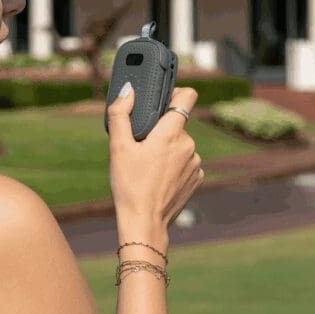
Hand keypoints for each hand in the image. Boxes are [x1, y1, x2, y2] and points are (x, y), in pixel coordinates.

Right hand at [106, 84, 202, 229]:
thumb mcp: (117, 147)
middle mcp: (189, 144)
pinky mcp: (197, 178)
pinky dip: (175, 165)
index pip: (187, 96)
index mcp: (171, 133)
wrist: (144, 222)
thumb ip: (120, 114)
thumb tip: (128, 91)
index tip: (162, 100)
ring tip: (149, 166)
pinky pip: (186, 162)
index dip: (176, 93)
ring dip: (168, 149)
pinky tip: (159, 177)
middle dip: (161, 130)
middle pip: (177, 124)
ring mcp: (195, 163)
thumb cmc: (129, 184)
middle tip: (142, 146)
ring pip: (181, 144)